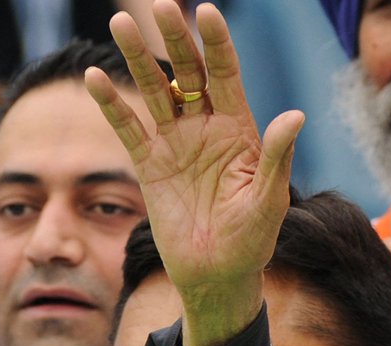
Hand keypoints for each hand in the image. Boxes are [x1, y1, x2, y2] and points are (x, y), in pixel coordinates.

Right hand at [85, 0, 302, 345]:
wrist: (218, 275)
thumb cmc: (253, 240)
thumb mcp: (270, 199)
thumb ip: (277, 156)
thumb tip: (295, 115)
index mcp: (239, 131)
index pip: (226, 76)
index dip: (218, 45)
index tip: (208, 13)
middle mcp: (206, 129)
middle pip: (187, 73)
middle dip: (175, 39)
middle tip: (160, 4)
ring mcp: (175, 144)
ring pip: (153, 91)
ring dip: (137, 59)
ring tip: (120, 23)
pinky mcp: (150, 165)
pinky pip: (128, 128)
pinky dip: (111, 105)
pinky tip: (95, 79)